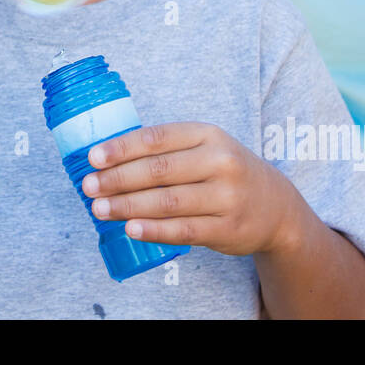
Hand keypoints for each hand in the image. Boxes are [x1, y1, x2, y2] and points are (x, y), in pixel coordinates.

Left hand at [82, 122, 298, 256]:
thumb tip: (109, 160)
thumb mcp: (205, 147)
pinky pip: (183, 230)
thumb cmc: (225, 172)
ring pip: (167, 201)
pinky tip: (130, 229)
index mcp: (208, 135)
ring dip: (128, 206)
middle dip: (118, 179)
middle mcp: (220, 162)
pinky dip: (154, 230)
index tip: (93, 158)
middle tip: (89, 187)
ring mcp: (226, 196)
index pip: (157, 138)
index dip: (122, 148)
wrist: (276, 206)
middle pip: (158, 170)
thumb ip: (166, 149)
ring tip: (100, 209)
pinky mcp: (227, 227)